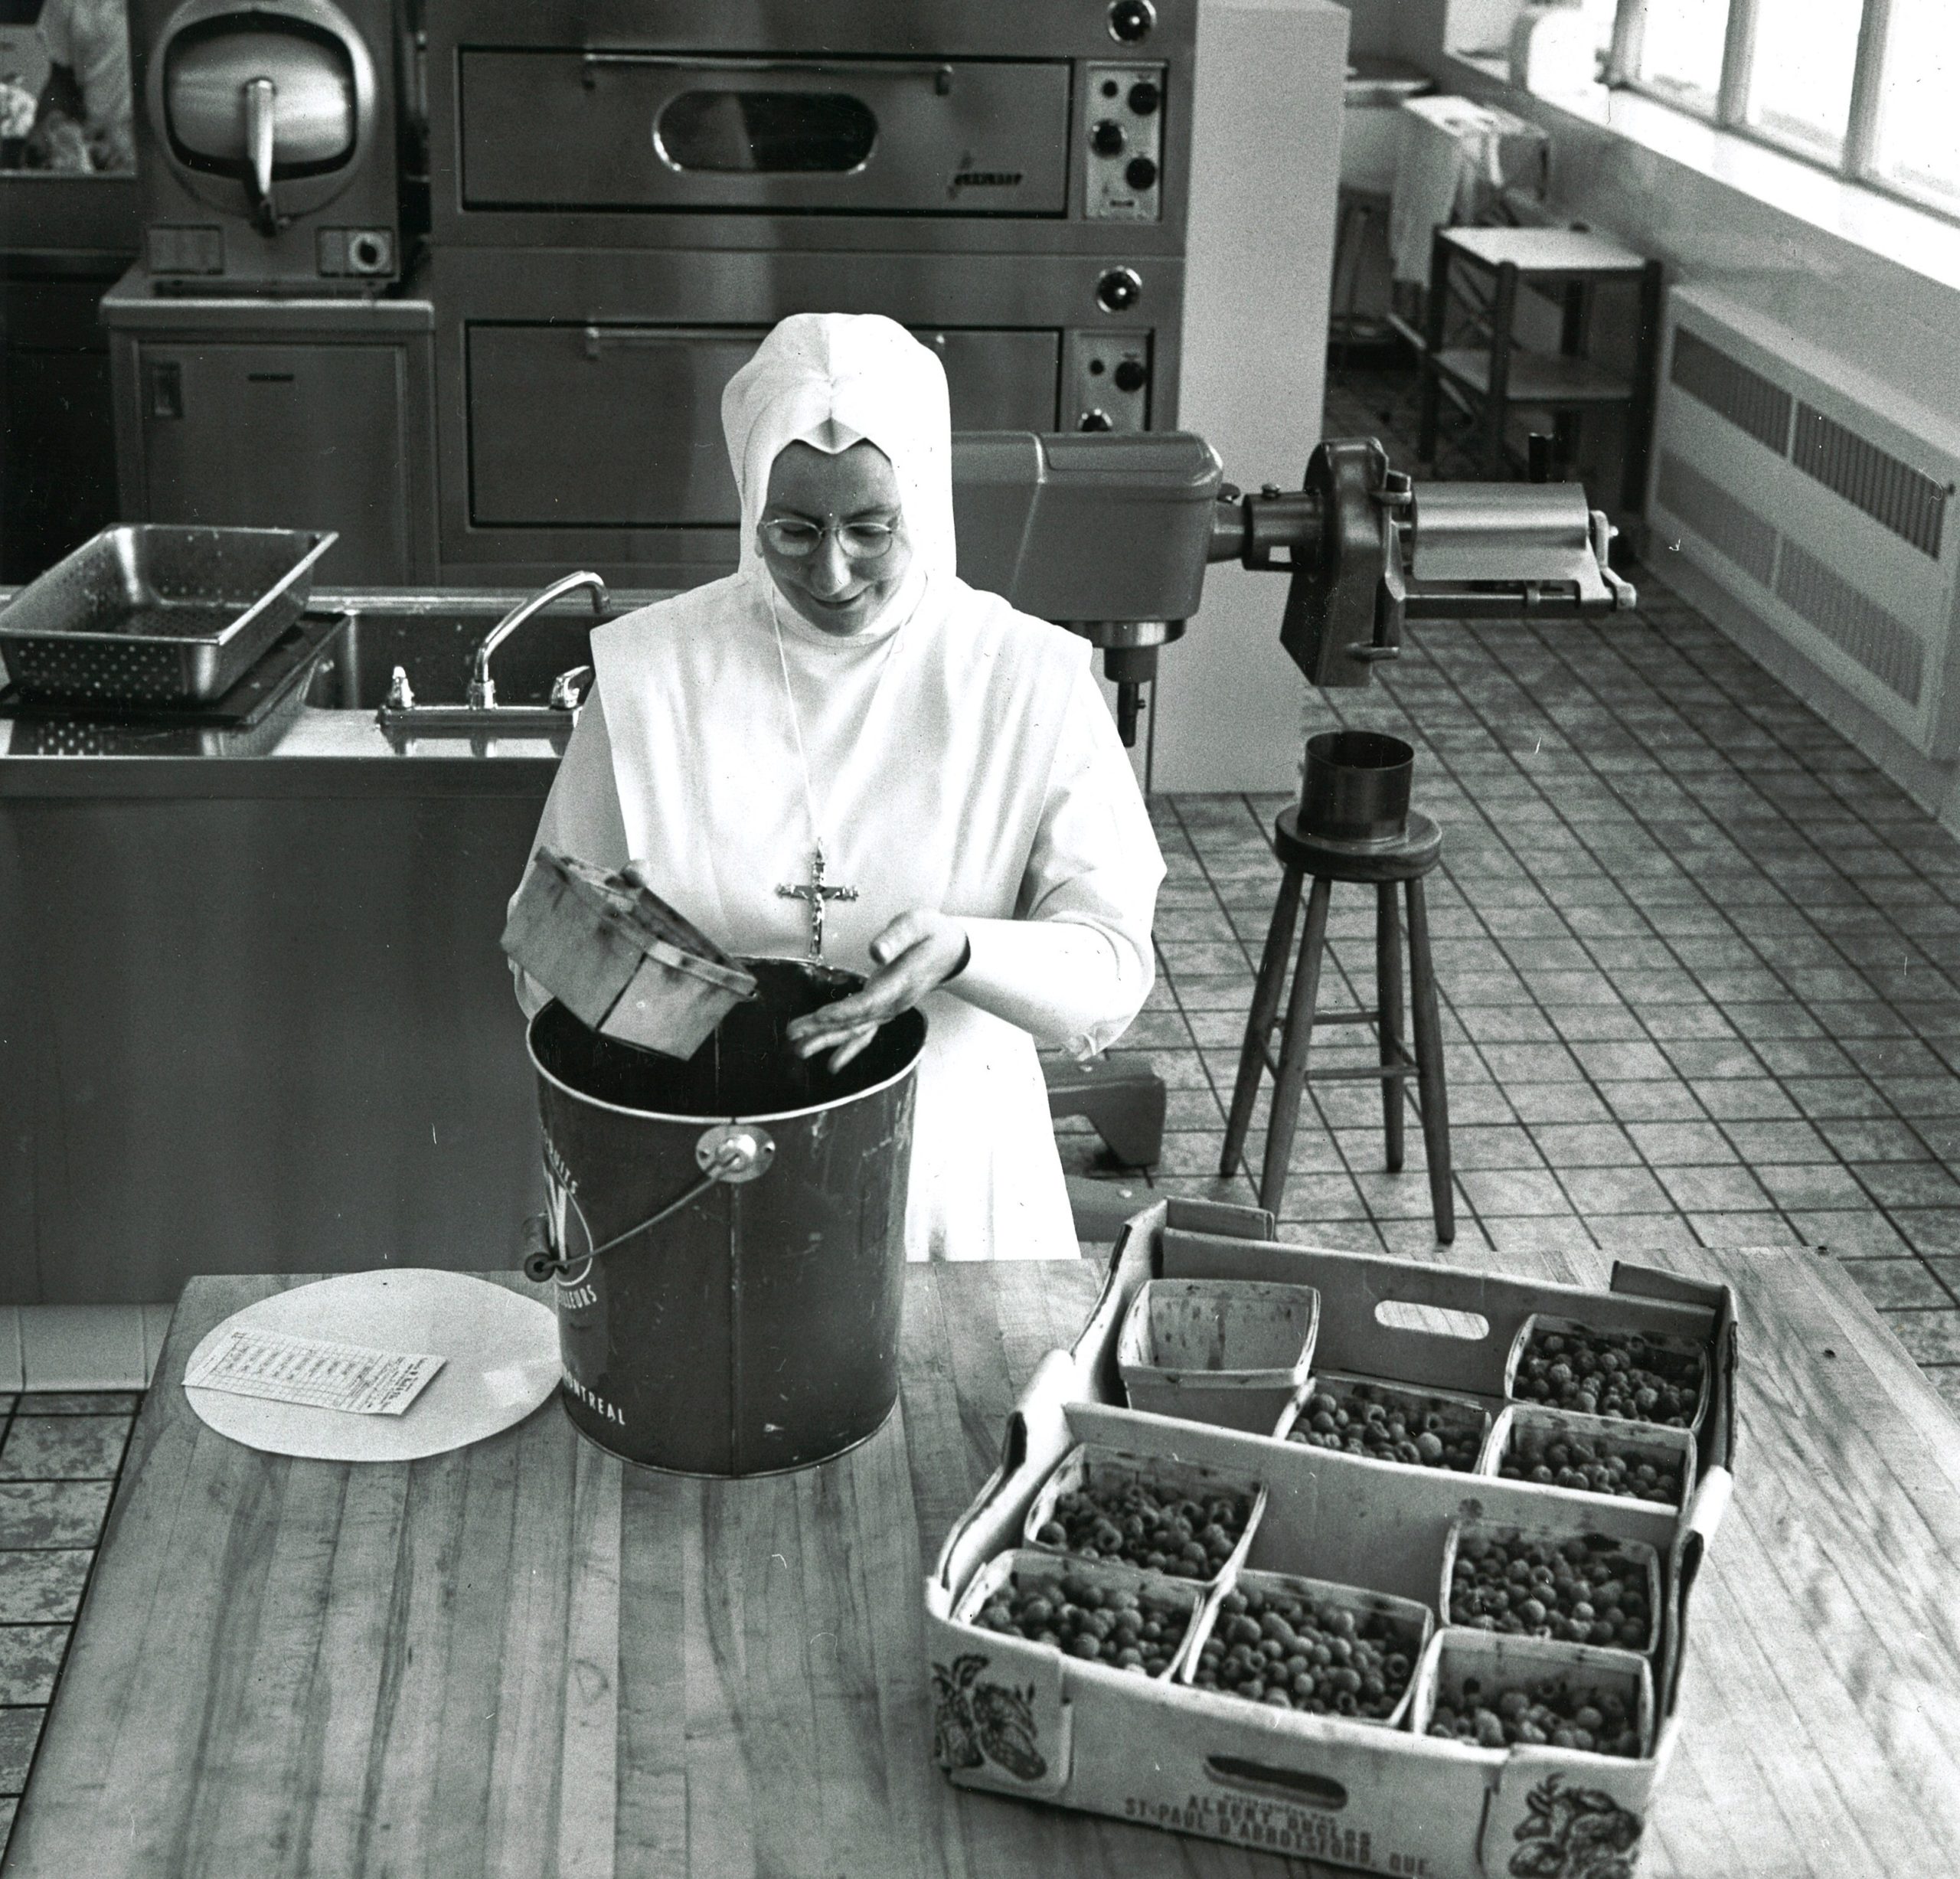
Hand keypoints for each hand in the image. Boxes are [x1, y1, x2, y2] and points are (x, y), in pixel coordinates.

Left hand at [785, 911, 968, 1071]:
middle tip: (794, 1036)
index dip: (843, 1011)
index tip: (819, 1017)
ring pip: (857, 1030)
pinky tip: (833, 1064)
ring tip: (800, 1050)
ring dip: (827, 1040)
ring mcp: (890, 1009)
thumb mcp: (917, 925)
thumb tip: (876, 951)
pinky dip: (847, 1048)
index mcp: (901, 982)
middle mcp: (895, 1002)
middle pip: (856, 1020)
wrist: (951, 951)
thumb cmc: (931, 935)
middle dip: (823, 1029)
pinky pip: (865, 1033)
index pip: (869, 1002)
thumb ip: (896, 938)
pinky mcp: (885, 1009)